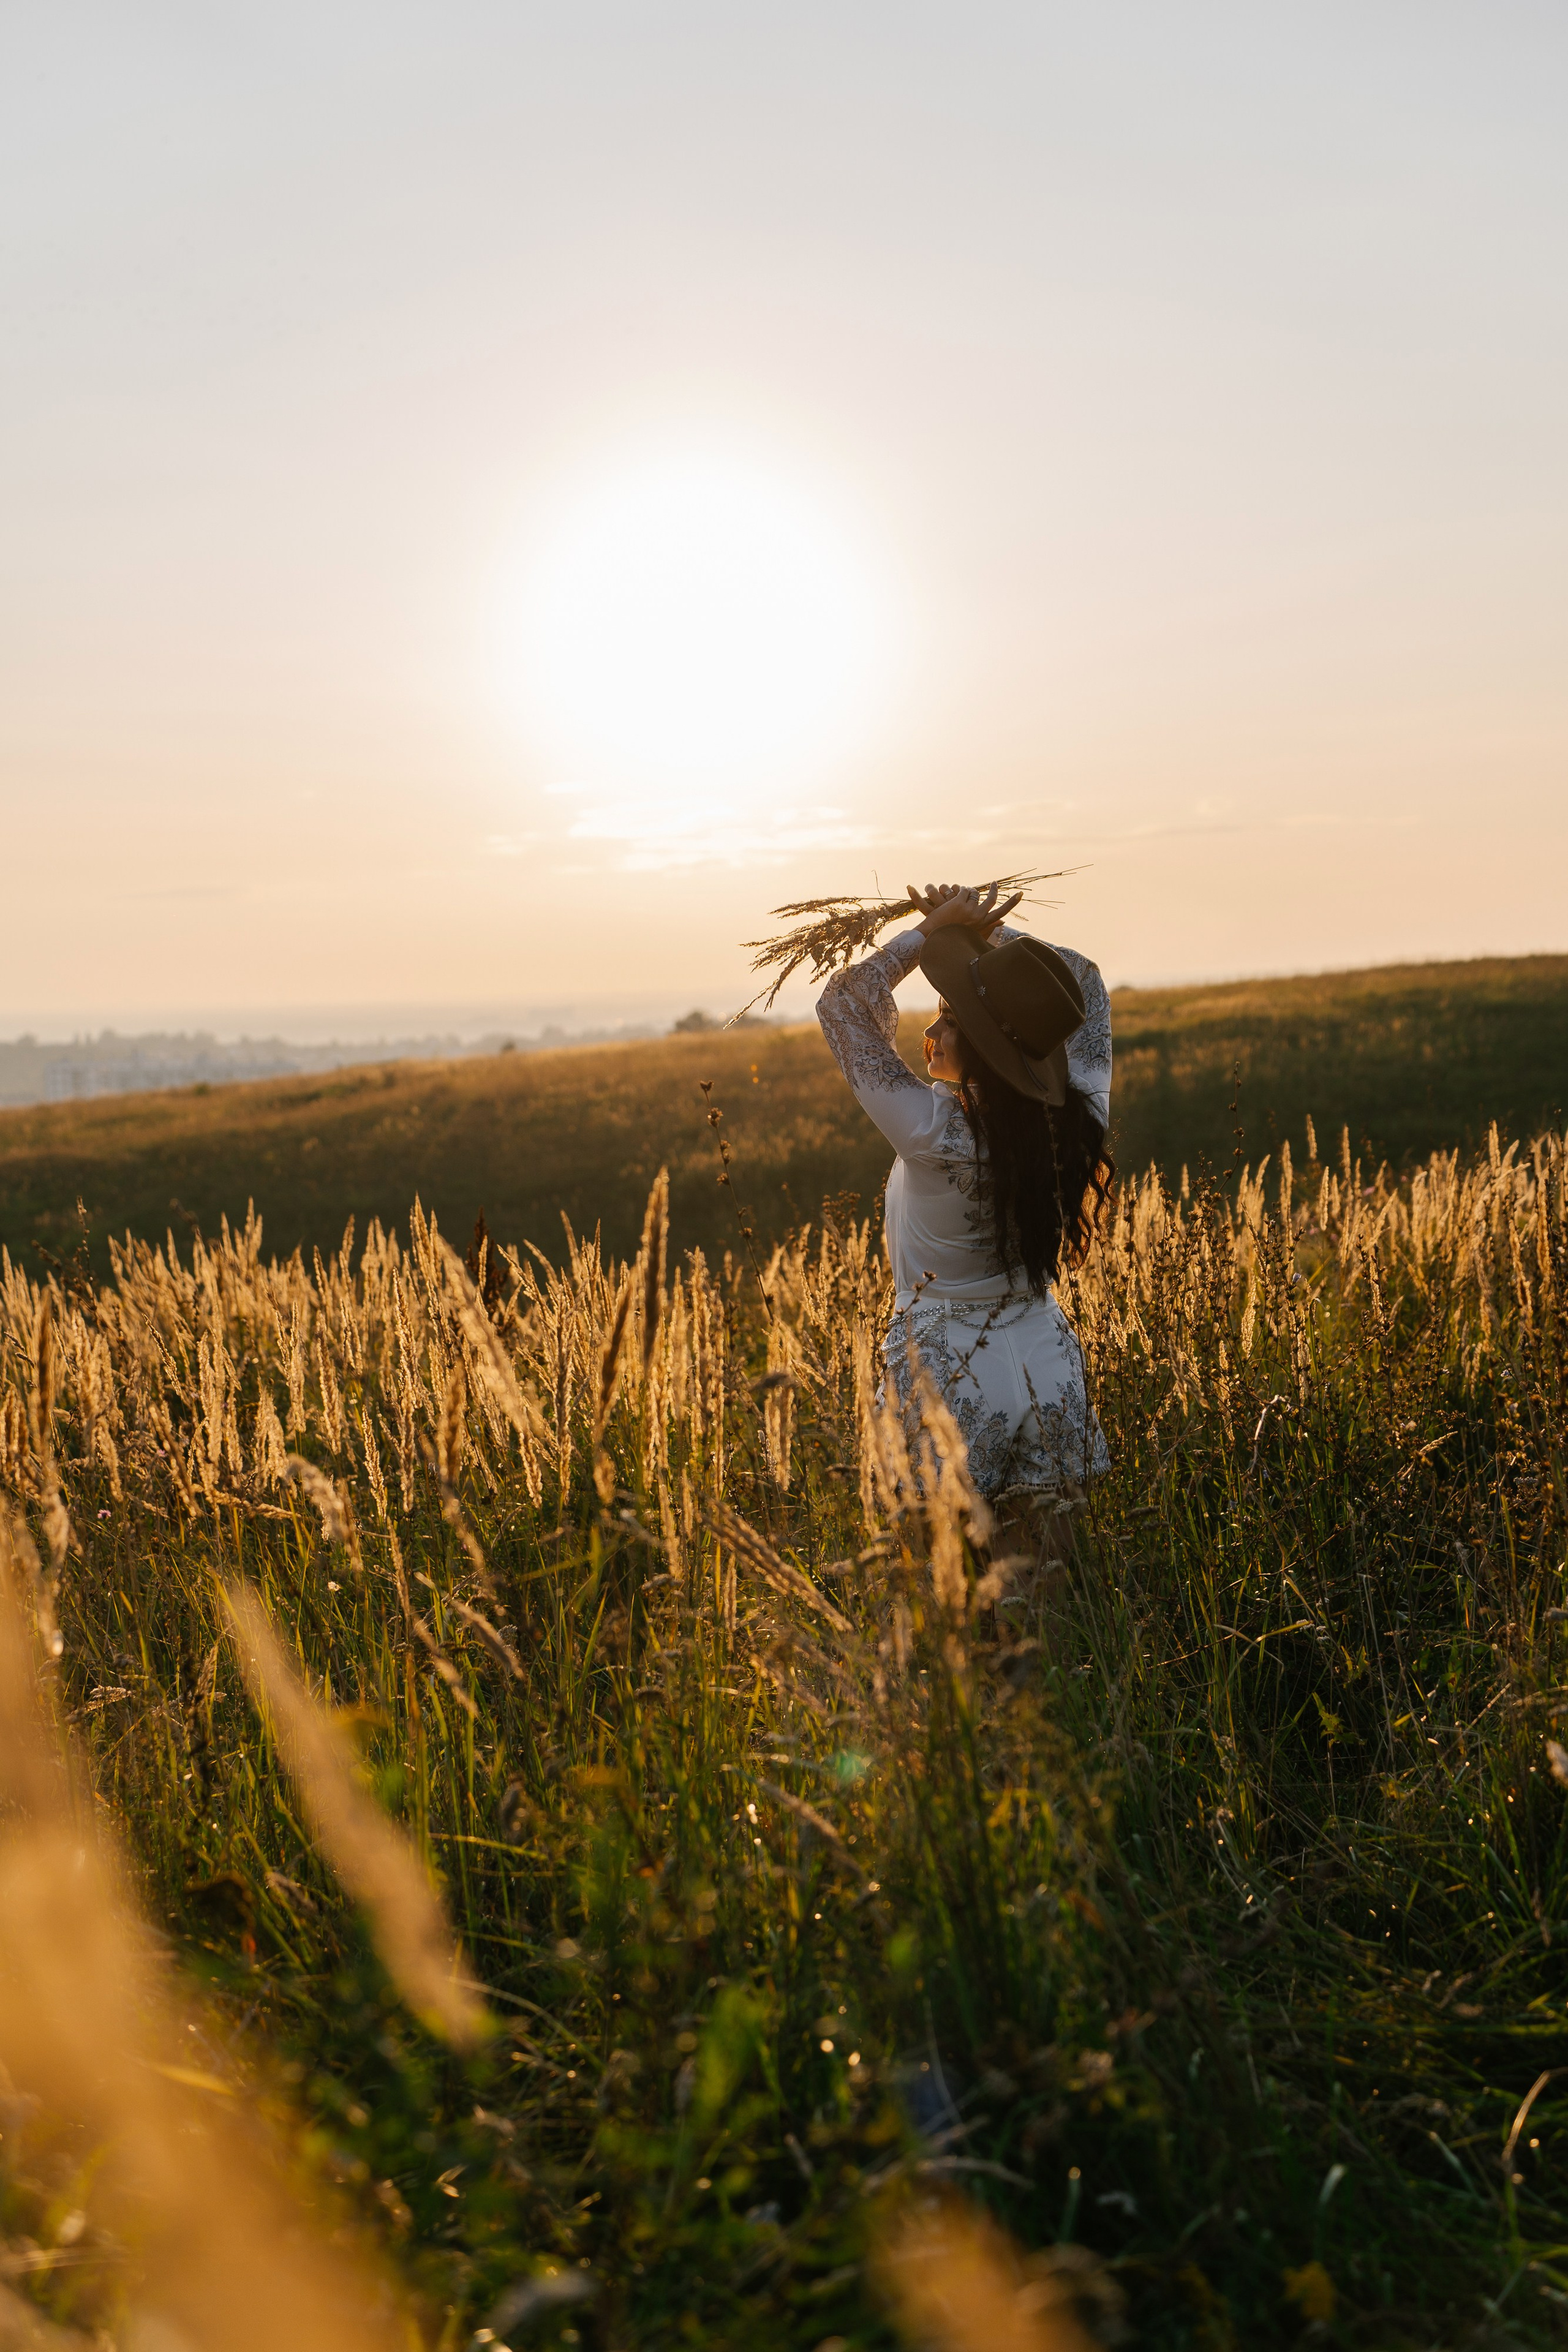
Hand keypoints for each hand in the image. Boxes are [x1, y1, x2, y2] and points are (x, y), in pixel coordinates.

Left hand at [905, 880, 1022, 938]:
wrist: (934, 937)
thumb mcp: (973, 933)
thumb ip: (988, 927)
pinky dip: (959, 890)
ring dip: (968, 892)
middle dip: (994, 890)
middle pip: (991, 900)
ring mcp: (969, 910)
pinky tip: (953, 896)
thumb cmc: (953, 936)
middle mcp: (978, 917)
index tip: (1020, 895)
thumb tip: (1003, 923)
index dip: (1012, 903)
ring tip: (960, 896)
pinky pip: (963, 890)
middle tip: (994, 883)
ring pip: (974, 893)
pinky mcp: (959, 903)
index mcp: (982, 925)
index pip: (1001, 913)